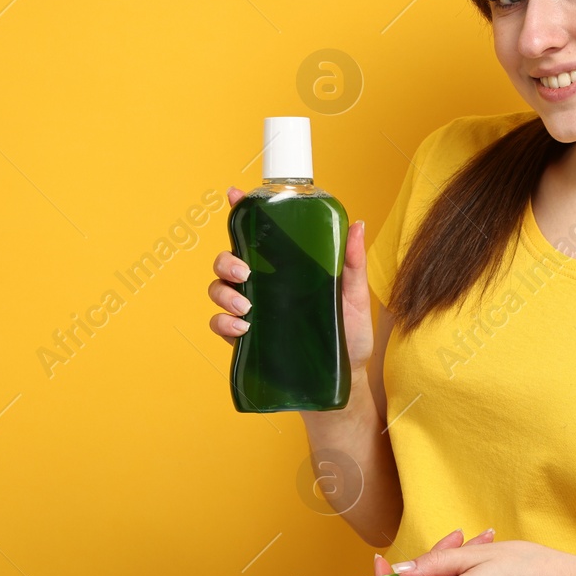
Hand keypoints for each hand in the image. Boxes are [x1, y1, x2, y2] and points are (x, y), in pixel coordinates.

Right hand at [207, 186, 374, 374]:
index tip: (234, 195)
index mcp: (287, 269)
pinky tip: (242, 328)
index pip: (259, 236)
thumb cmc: (349, 336)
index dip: (241, 213)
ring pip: (218, 290)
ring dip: (223, 293)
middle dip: (226, 261)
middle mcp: (265, 286)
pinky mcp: (247, 340)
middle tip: (244, 273)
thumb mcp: (355, 296)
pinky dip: (223, 324)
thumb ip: (352, 263)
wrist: (343, 380)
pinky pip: (220, 325)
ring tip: (244, 306)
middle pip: (228, 261)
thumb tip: (357, 225)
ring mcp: (253, 312)